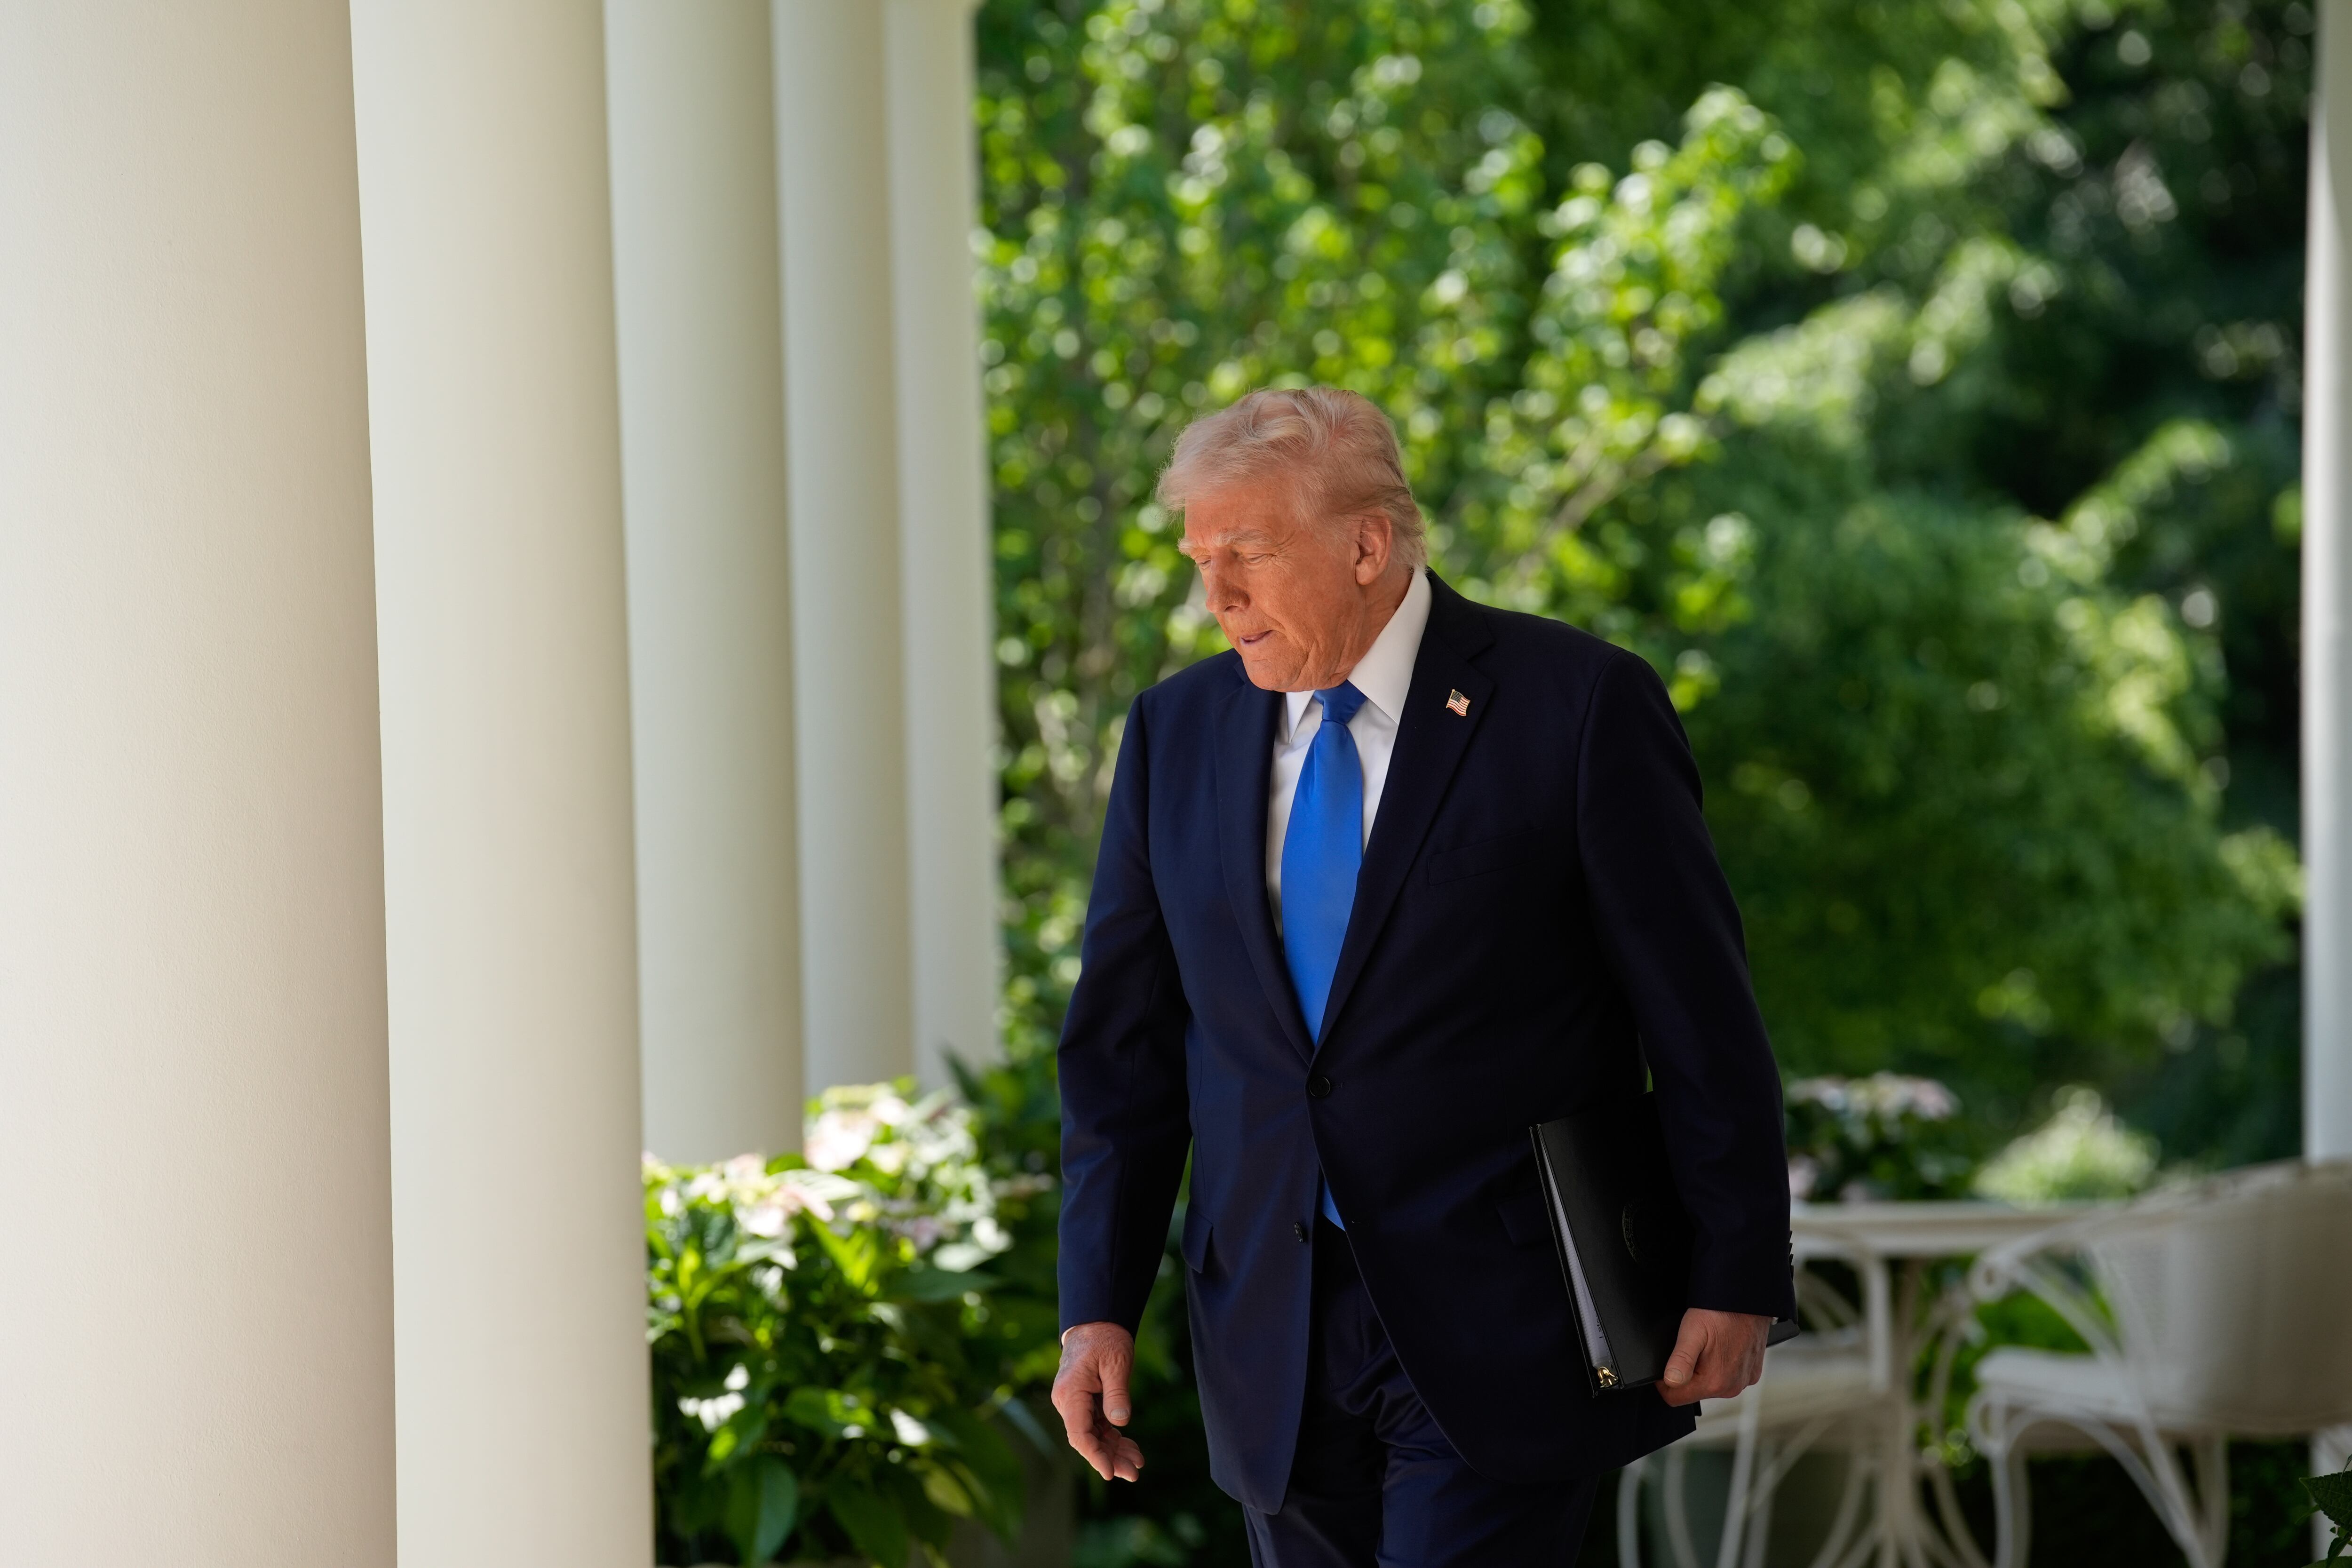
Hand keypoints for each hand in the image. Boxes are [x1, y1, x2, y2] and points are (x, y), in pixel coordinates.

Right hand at [1052, 1322, 1144, 1480]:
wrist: (1096, 1323)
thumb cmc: (1105, 1339)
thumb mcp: (1116, 1362)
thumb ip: (1117, 1393)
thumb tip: (1120, 1422)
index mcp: (1070, 1393)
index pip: (1079, 1434)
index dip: (1095, 1456)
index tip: (1110, 1472)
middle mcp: (1067, 1402)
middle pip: (1087, 1440)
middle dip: (1110, 1458)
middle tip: (1134, 1473)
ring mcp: (1075, 1403)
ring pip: (1093, 1436)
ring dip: (1113, 1451)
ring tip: (1137, 1464)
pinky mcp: (1085, 1403)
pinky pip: (1097, 1426)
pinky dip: (1113, 1438)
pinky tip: (1131, 1448)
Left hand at [1657, 1307, 1772, 1406]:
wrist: (1749, 1301)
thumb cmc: (1722, 1312)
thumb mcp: (1692, 1330)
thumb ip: (1680, 1359)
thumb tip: (1670, 1381)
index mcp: (1715, 1382)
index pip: (1675, 1398)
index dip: (1664, 1382)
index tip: (1667, 1363)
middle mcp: (1731, 1387)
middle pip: (1694, 1392)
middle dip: (1687, 1374)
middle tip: (1693, 1347)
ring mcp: (1743, 1381)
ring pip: (1710, 1385)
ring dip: (1704, 1369)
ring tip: (1709, 1344)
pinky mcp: (1751, 1374)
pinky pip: (1727, 1377)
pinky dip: (1721, 1365)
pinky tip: (1722, 1347)